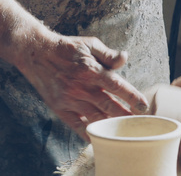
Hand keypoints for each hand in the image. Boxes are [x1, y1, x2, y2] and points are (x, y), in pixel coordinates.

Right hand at [16, 33, 149, 139]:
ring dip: (111, 124)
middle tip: (139, 123)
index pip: (117, 86)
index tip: (144, 105)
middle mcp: (81, 86)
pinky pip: (76, 125)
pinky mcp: (60, 107)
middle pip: (109, 105)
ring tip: (124, 130)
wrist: (37, 53)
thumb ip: (108, 54)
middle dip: (126, 115)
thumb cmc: (67, 47)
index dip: (132, 97)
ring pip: (95, 117)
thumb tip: (125, 58)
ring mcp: (70, 99)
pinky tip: (99, 137)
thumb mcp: (90, 44)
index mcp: (91, 69)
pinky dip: (88, 133)